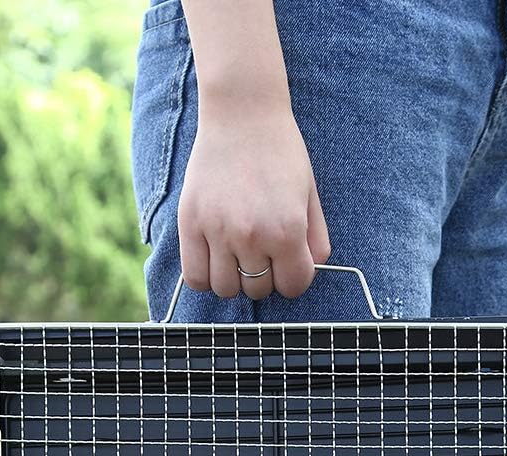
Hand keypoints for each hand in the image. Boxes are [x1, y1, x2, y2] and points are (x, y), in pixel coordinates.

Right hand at [177, 102, 331, 302]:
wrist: (242, 114)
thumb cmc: (281, 152)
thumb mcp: (310, 194)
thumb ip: (316, 238)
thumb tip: (309, 270)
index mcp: (287, 231)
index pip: (293, 287)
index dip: (293, 277)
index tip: (288, 262)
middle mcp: (252, 236)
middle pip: (258, 290)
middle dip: (264, 277)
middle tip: (262, 252)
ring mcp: (218, 232)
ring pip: (226, 289)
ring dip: (235, 279)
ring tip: (237, 256)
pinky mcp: (190, 224)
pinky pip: (195, 277)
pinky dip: (205, 278)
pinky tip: (214, 261)